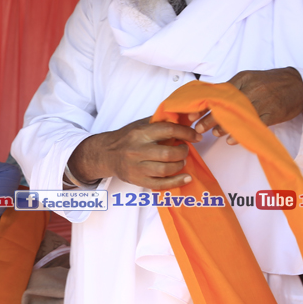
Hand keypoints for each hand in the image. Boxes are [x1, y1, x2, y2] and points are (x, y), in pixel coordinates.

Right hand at [69, 118, 200, 190]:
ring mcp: (137, 167)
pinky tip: (186, 177)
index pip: (168, 130)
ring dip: (180, 165)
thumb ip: (159, 122)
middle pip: (168, 153)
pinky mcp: (138, 180)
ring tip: (181, 161)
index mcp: (140, 133)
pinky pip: (161, 184)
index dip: (186, 133)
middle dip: (183, 152)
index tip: (196, 136)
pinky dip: (177, 181)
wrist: (106, 154)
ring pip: (166, 170)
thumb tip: (185, 119)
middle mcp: (137, 150)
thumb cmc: (126, 138)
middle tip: (184, 149)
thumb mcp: (140, 125)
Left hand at [192, 67, 302, 144]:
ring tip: (213, 134)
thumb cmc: (271, 82)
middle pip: (226, 105)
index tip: (191, 114)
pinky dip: (241, 133)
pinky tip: (231, 140)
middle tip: (198, 128)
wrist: (298, 85)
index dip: (203, 105)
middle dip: (209, 117)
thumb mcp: (249, 79)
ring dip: (223, 126)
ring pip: (238, 115)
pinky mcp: (272, 113)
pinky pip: (254, 125)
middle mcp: (251, 89)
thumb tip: (209, 99)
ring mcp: (262, 102)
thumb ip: (232, 88)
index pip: (218, 93)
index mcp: (242, 79)